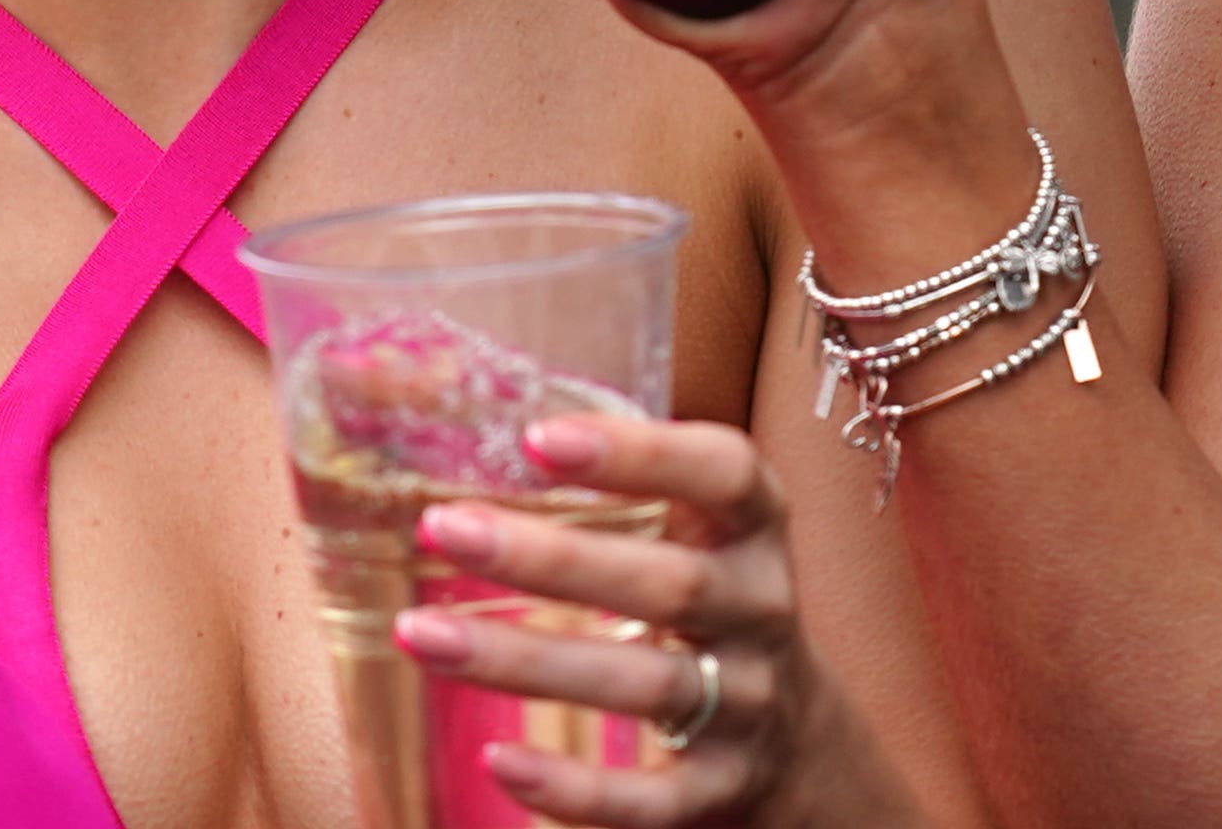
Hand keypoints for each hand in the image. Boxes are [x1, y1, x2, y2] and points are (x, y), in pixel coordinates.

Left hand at [397, 408, 887, 827]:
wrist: (800, 745)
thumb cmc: (712, 608)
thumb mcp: (702, 537)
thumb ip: (633, 491)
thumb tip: (482, 429)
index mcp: (755, 532)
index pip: (724, 473)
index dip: (639, 452)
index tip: (537, 437)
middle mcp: (761, 612)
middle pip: (667, 583)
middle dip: (551, 558)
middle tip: (444, 527)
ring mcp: (747, 706)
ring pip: (643, 685)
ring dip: (524, 661)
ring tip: (422, 633)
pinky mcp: (719, 790)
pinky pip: (647, 800)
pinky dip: (574, 785)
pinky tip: (499, 760)